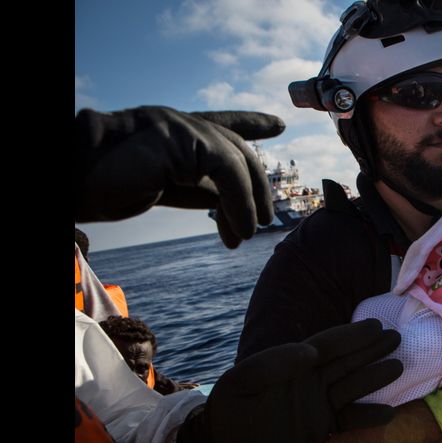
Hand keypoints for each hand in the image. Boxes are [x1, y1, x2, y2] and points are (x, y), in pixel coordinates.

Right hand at [75, 106, 285, 247]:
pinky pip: (227, 170)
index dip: (251, 122)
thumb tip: (227, 200)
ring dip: (249, 201)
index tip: (278, 125)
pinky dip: (239, 202)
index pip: (221, 122)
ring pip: (236, 159)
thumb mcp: (162, 187)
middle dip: (257, 185)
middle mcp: (177, 121)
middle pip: (236, 147)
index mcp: (173, 130)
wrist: (72, 181)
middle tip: (263, 220)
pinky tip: (238, 228)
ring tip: (248, 232)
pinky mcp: (177, 137)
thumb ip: (195, 186)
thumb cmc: (105, 187)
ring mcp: (177, 124)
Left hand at [175, 319, 401, 442]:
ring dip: (375, 378)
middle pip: (347, 361)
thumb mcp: (244, 379)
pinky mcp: (320, 428)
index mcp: (294, 363)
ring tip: (398, 367)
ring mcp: (318, 404)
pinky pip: (350, 421)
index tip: (374, 325)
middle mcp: (311, 381)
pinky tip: (390, 413)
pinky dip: (369, 418)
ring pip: (353, 387)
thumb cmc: (231, 404)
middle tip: (396, 337)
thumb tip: (311, 352)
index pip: (327, 345)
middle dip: (371, 349)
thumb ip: (275, 362)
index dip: (350, 335)